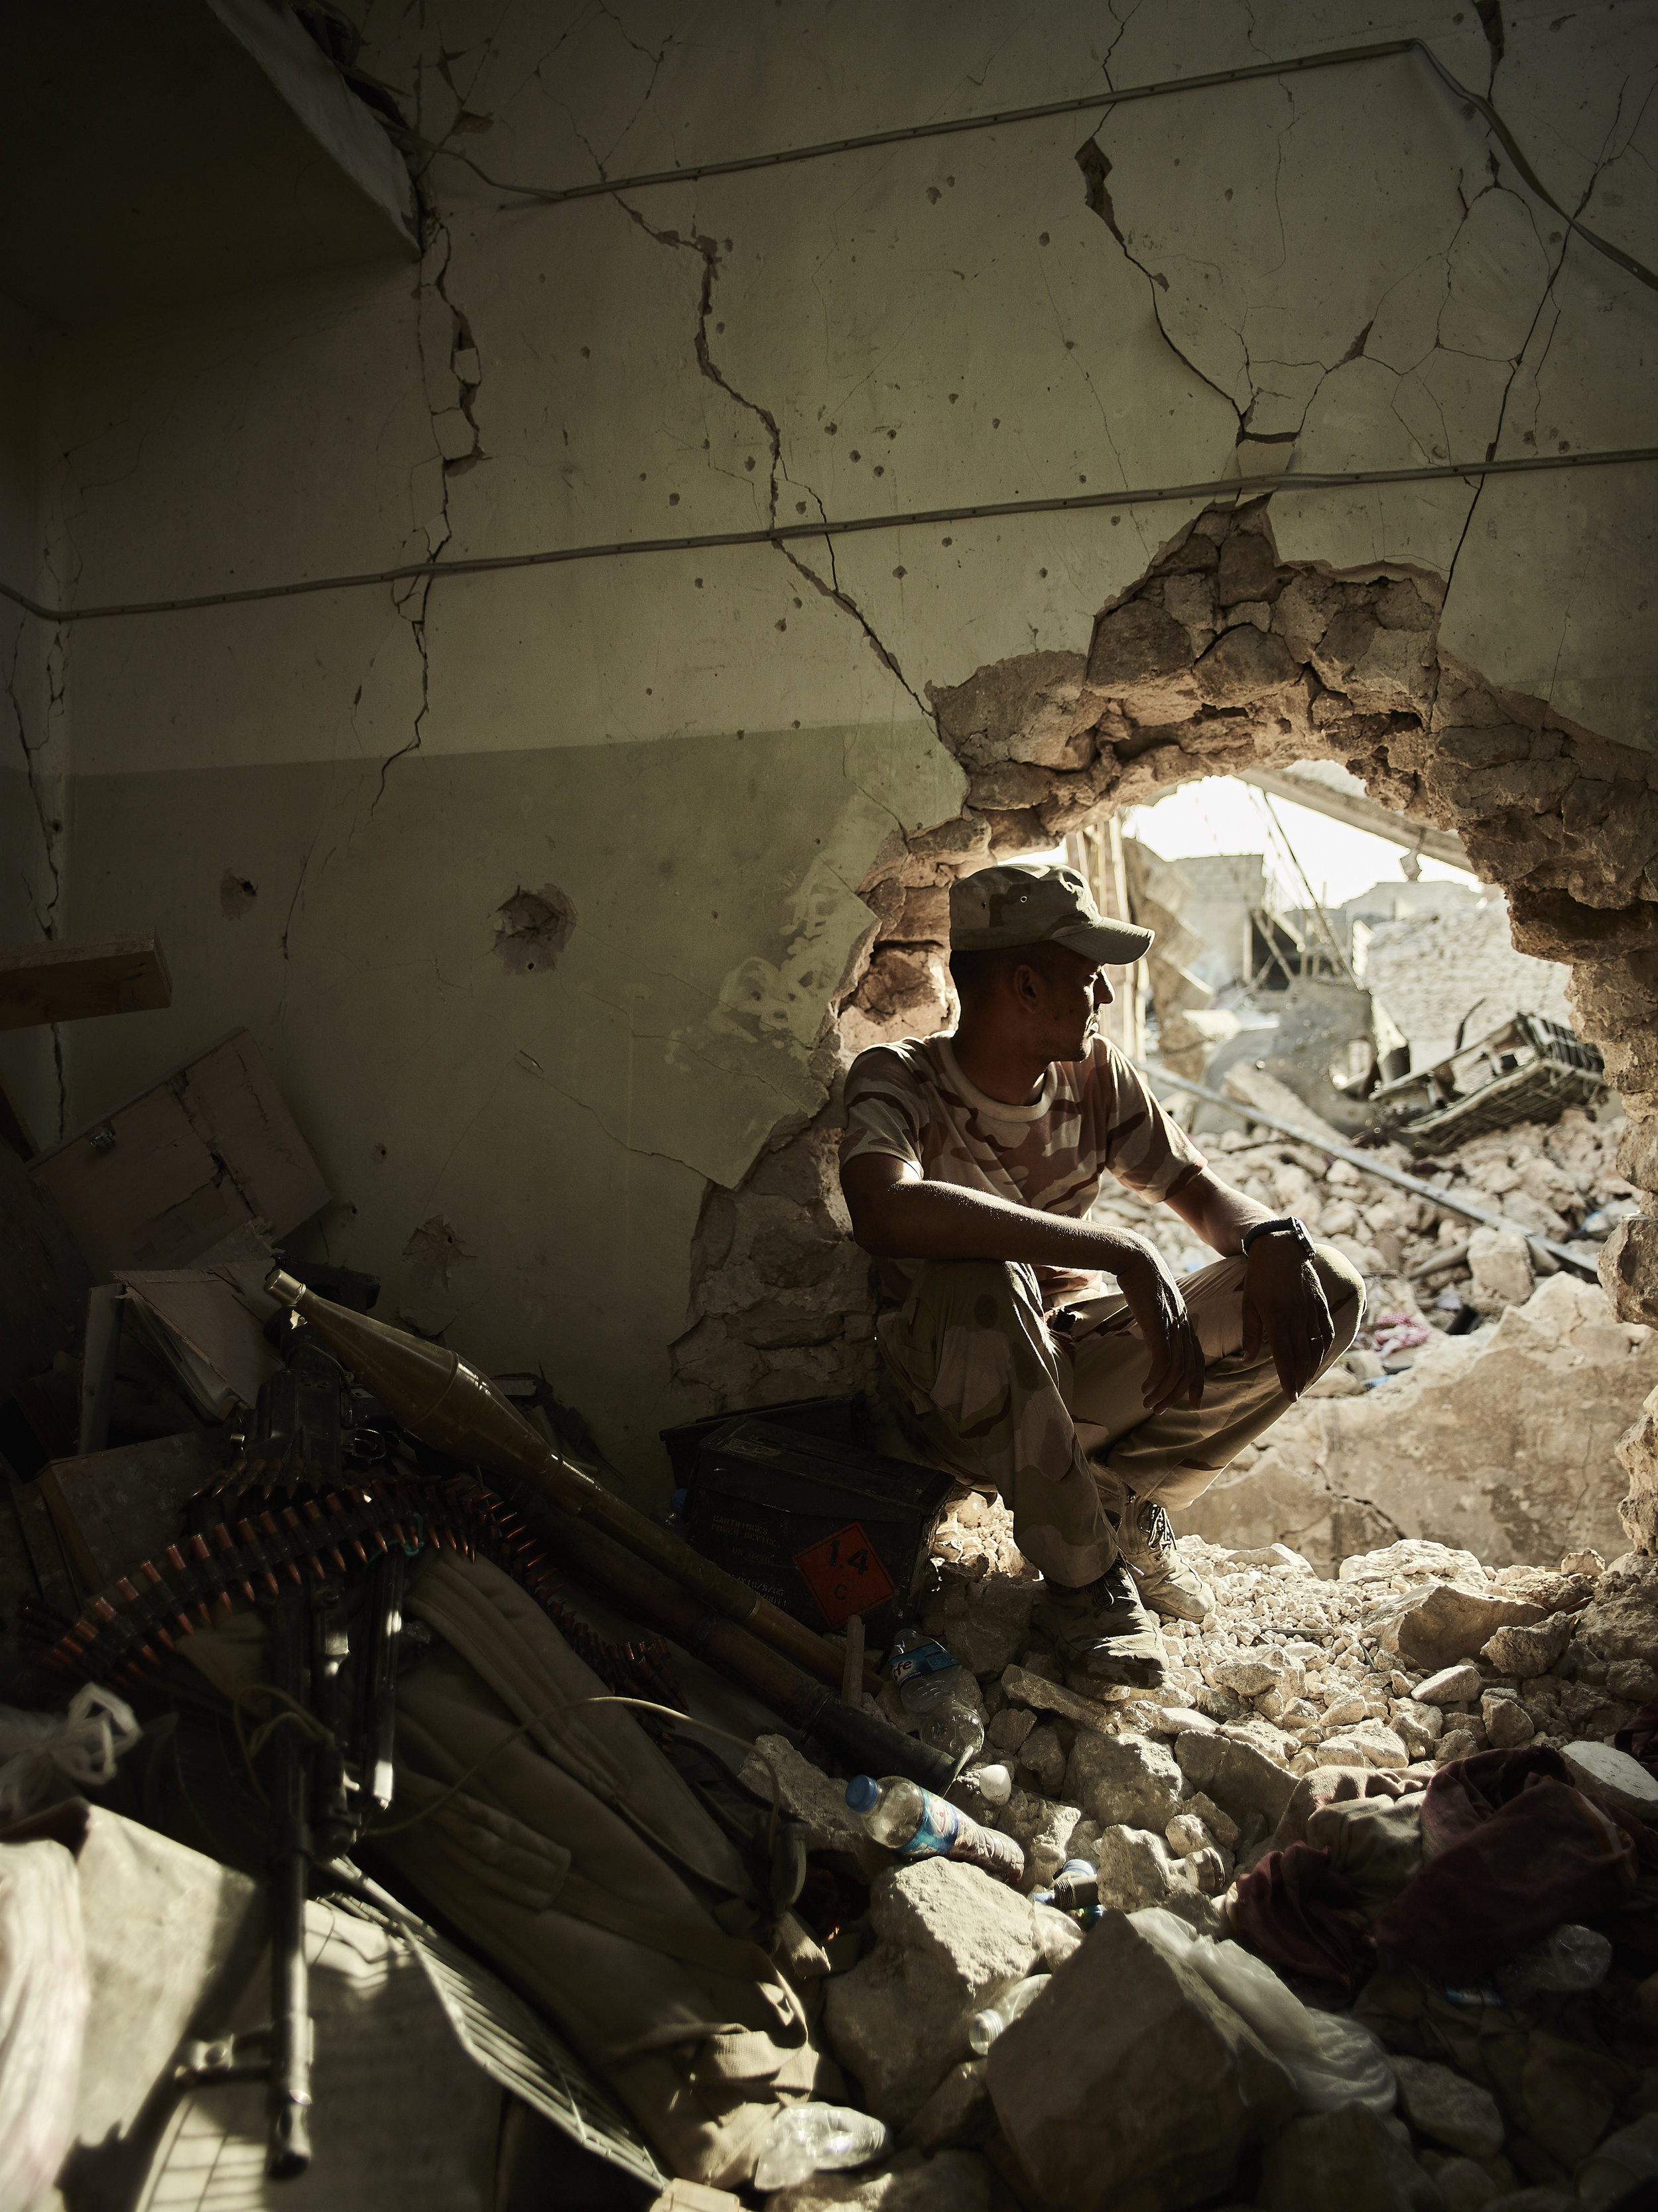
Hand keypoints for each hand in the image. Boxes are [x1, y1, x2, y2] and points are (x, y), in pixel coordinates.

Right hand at [1115, 1243, 1204, 1414]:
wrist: (1135, 1257)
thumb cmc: (1141, 1279)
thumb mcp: (1154, 1307)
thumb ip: (1158, 1326)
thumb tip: (1153, 1346)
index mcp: (1185, 1322)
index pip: (1198, 1358)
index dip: (1197, 1382)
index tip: (1194, 1402)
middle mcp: (1184, 1327)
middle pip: (1190, 1370)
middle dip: (1177, 1394)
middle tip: (1160, 1410)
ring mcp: (1173, 1327)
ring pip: (1177, 1371)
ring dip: (1164, 1392)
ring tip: (1149, 1404)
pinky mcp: (1158, 1326)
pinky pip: (1163, 1362)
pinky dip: (1156, 1380)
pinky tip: (1145, 1388)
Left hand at [1240, 1233, 1334, 1400]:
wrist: (1281, 1249)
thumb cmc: (1259, 1278)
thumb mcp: (1248, 1304)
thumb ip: (1250, 1334)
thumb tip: (1247, 1361)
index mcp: (1277, 1317)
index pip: (1284, 1356)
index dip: (1287, 1378)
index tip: (1290, 1396)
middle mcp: (1297, 1316)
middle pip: (1303, 1355)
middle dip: (1300, 1378)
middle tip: (1297, 1395)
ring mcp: (1312, 1310)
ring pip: (1317, 1346)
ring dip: (1313, 1366)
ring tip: (1306, 1381)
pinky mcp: (1321, 1303)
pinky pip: (1327, 1331)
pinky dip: (1325, 1348)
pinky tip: (1320, 1358)